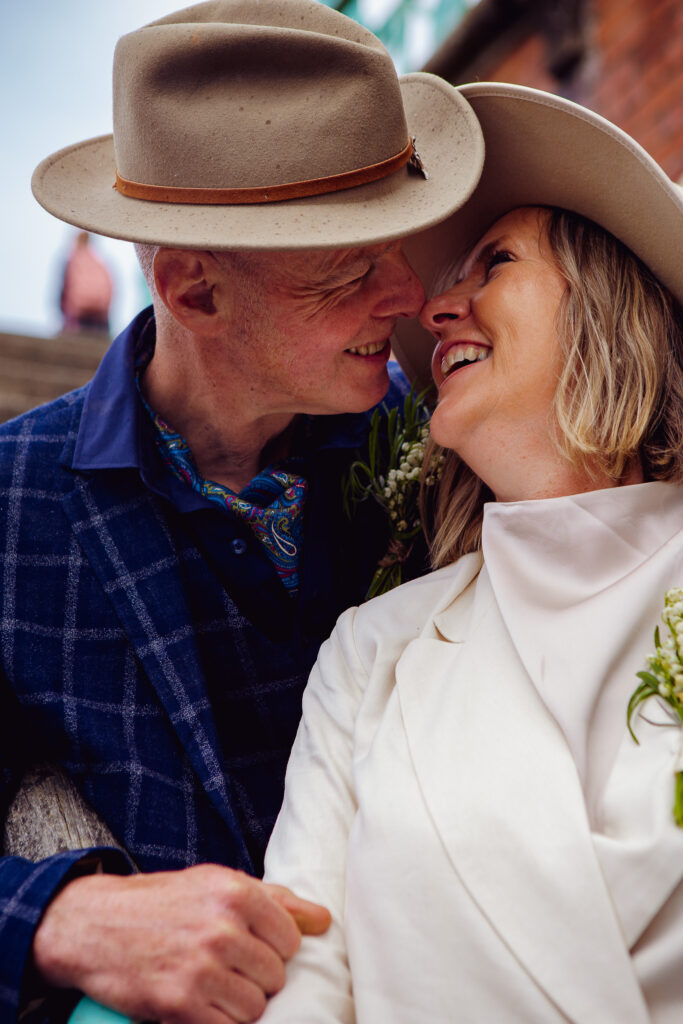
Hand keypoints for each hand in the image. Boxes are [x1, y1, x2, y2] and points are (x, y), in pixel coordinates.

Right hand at [32, 865, 330, 1022]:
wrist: (95, 925)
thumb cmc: (162, 902)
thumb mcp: (216, 883)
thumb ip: (275, 900)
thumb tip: (324, 921)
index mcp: (236, 892)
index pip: (291, 939)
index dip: (274, 947)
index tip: (250, 945)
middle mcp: (222, 928)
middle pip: (275, 976)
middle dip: (255, 976)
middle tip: (225, 965)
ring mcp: (201, 968)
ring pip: (256, 1006)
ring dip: (238, 1003)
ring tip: (212, 984)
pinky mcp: (180, 1004)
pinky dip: (217, 1021)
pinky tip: (199, 1003)